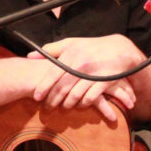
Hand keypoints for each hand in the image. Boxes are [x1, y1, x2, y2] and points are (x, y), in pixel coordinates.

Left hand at [28, 35, 143, 122]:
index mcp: (71, 54)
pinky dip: (82, 104)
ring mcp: (93, 74)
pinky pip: (89, 98)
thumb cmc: (91, 46)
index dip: (43, 87)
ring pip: (74, 95)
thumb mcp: (71, 43)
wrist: (119, 49)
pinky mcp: (104, 82)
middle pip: (62, 88)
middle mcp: (81, 64)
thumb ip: (50, 49)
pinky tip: (79, 105)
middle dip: (52, 100)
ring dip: (67, 104)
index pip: (52, 74)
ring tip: (62, 107)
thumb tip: (30, 55)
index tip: (36, 97)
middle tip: (47, 107)